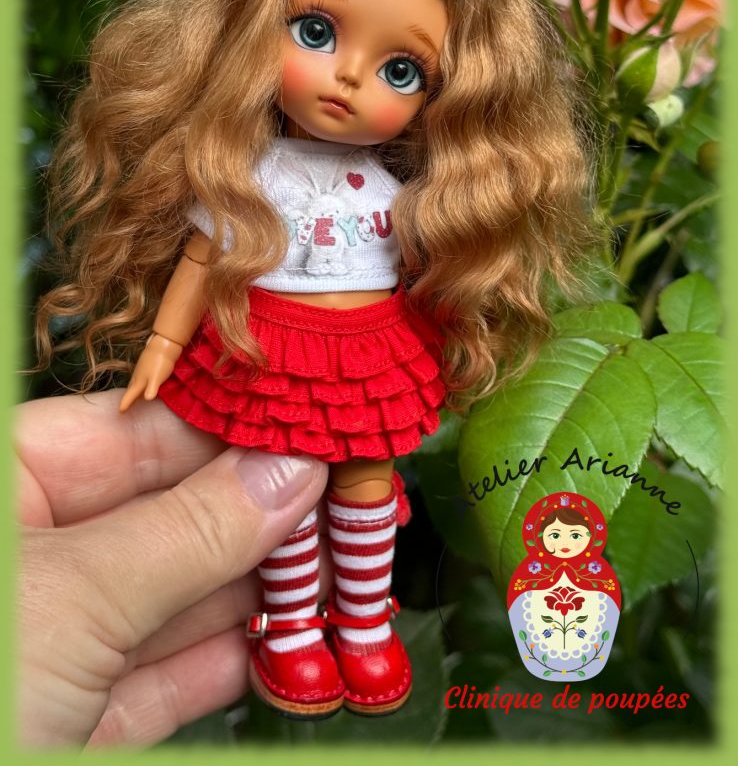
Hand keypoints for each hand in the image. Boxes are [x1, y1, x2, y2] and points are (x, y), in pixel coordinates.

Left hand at [16, 391, 327, 747]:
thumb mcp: (74, 596)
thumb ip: (192, 529)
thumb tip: (291, 469)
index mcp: (1, 491)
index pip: (130, 432)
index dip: (225, 429)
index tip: (310, 427)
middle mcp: (28, 560)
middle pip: (165, 513)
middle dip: (258, 513)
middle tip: (349, 503)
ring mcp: (55, 644)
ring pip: (176, 595)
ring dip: (263, 588)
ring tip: (344, 566)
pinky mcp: (80, 722)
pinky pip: (169, 674)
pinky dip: (235, 659)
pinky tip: (295, 638)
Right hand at [119, 334, 182, 411]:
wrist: (163, 344)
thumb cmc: (159, 363)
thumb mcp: (156, 378)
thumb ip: (151, 389)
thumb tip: (146, 399)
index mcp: (138, 382)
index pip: (129, 395)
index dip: (125, 403)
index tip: (119, 411)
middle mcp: (137, 376)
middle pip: (130, 389)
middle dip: (127, 398)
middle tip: (124, 406)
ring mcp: (141, 369)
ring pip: (134, 383)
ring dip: (132, 391)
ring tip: (133, 397)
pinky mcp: (147, 365)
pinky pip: (139, 378)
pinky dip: (138, 384)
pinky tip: (143, 383)